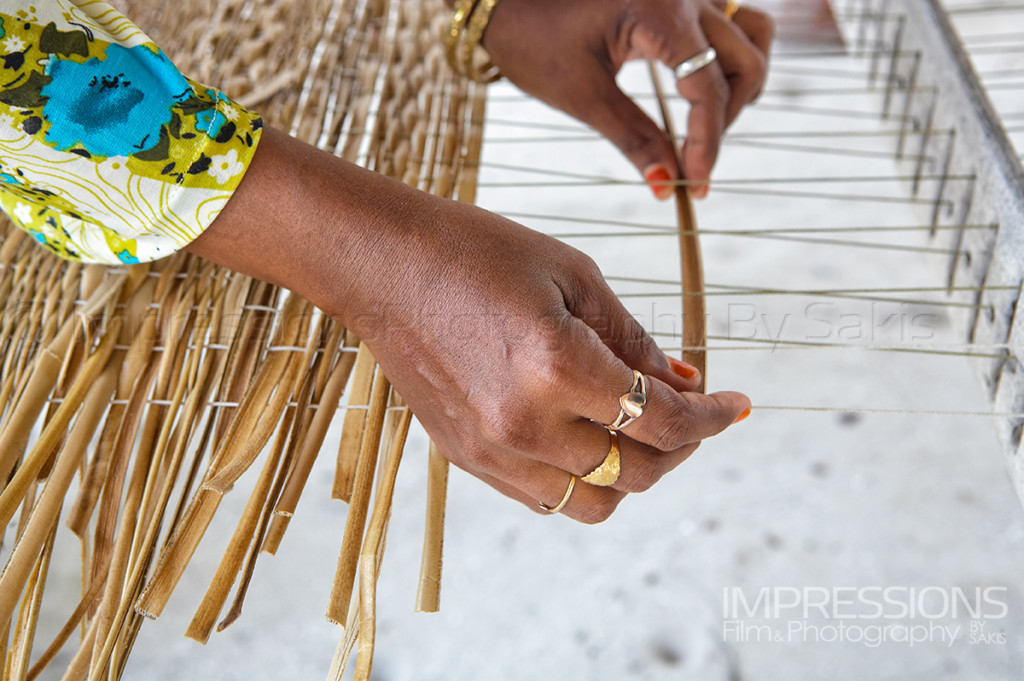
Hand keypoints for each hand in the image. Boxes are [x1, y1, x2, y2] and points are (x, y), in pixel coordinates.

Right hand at [188, 128, 750, 522]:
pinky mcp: (467, 459)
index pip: (663, 422)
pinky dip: (582, 478)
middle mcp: (526, 424)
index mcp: (558, 367)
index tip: (737, 406)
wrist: (383, 266)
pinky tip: (585, 436)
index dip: (714, 417)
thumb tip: (685, 383)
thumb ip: (634, 340)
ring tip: (636, 430)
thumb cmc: (478, 252)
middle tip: (689, 411)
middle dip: (681, 446)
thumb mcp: (574, 277)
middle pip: (638, 473)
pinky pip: (545, 498)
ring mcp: (492, 451)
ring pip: (595, 502)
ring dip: (632, 473)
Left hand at [482, 0, 773, 198]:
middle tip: (694, 163)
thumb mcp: (583, 97)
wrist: (503, 2)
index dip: (707, 142)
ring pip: (750, 36)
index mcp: (658, 9)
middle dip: (725, 120)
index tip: (697, 185)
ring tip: (704, 128)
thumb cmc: (533, 40)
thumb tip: (669, 186)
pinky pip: (733, 23)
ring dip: (739, 86)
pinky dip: (728, 61)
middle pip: (744, 61)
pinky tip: (700, 95)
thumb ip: (634, 139)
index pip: (706, 87)